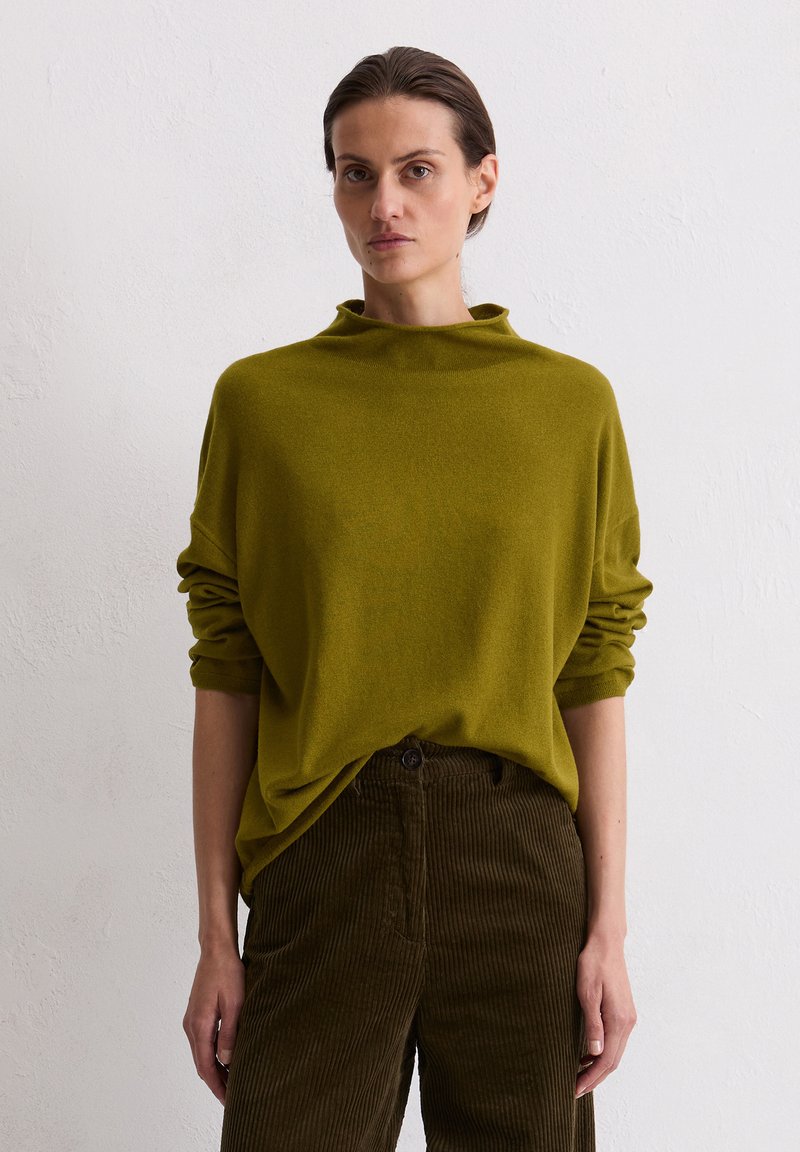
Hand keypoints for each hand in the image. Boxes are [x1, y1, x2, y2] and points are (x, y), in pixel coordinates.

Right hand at [183, 945, 245, 1105]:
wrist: (215, 951)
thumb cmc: (228, 973)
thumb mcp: (235, 1003)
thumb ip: (230, 1033)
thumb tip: (227, 1060)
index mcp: (200, 1025)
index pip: (207, 1066)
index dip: (217, 1086)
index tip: (227, 1101)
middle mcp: (191, 1026)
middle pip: (201, 1064)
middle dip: (215, 1082)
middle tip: (231, 1097)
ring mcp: (191, 1020)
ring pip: (201, 1054)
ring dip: (213, 1069)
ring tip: (230, 1081)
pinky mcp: (195, 1014)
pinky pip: (201, 1042)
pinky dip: (211, 1055)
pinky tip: (223, 1058)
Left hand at [575, 933, 636, 1097]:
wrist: (606, 944)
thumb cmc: (593, 964)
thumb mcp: (587, 993)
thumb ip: (592, 1024)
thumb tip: (594, 1054)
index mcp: (619, 1020)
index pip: (606, 1060)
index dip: (591, 1078)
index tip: (575, 1089)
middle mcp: (628, 1023)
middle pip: (613, 1061)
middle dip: (595, 1078)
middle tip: (575, 1089)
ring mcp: (628, 1017)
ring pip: (615, 1052)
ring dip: (598, 1067)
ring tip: (578, 1076)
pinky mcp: (624, 1012)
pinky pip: (615, 1041)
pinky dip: (603, 1053)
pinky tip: (587, 1054)